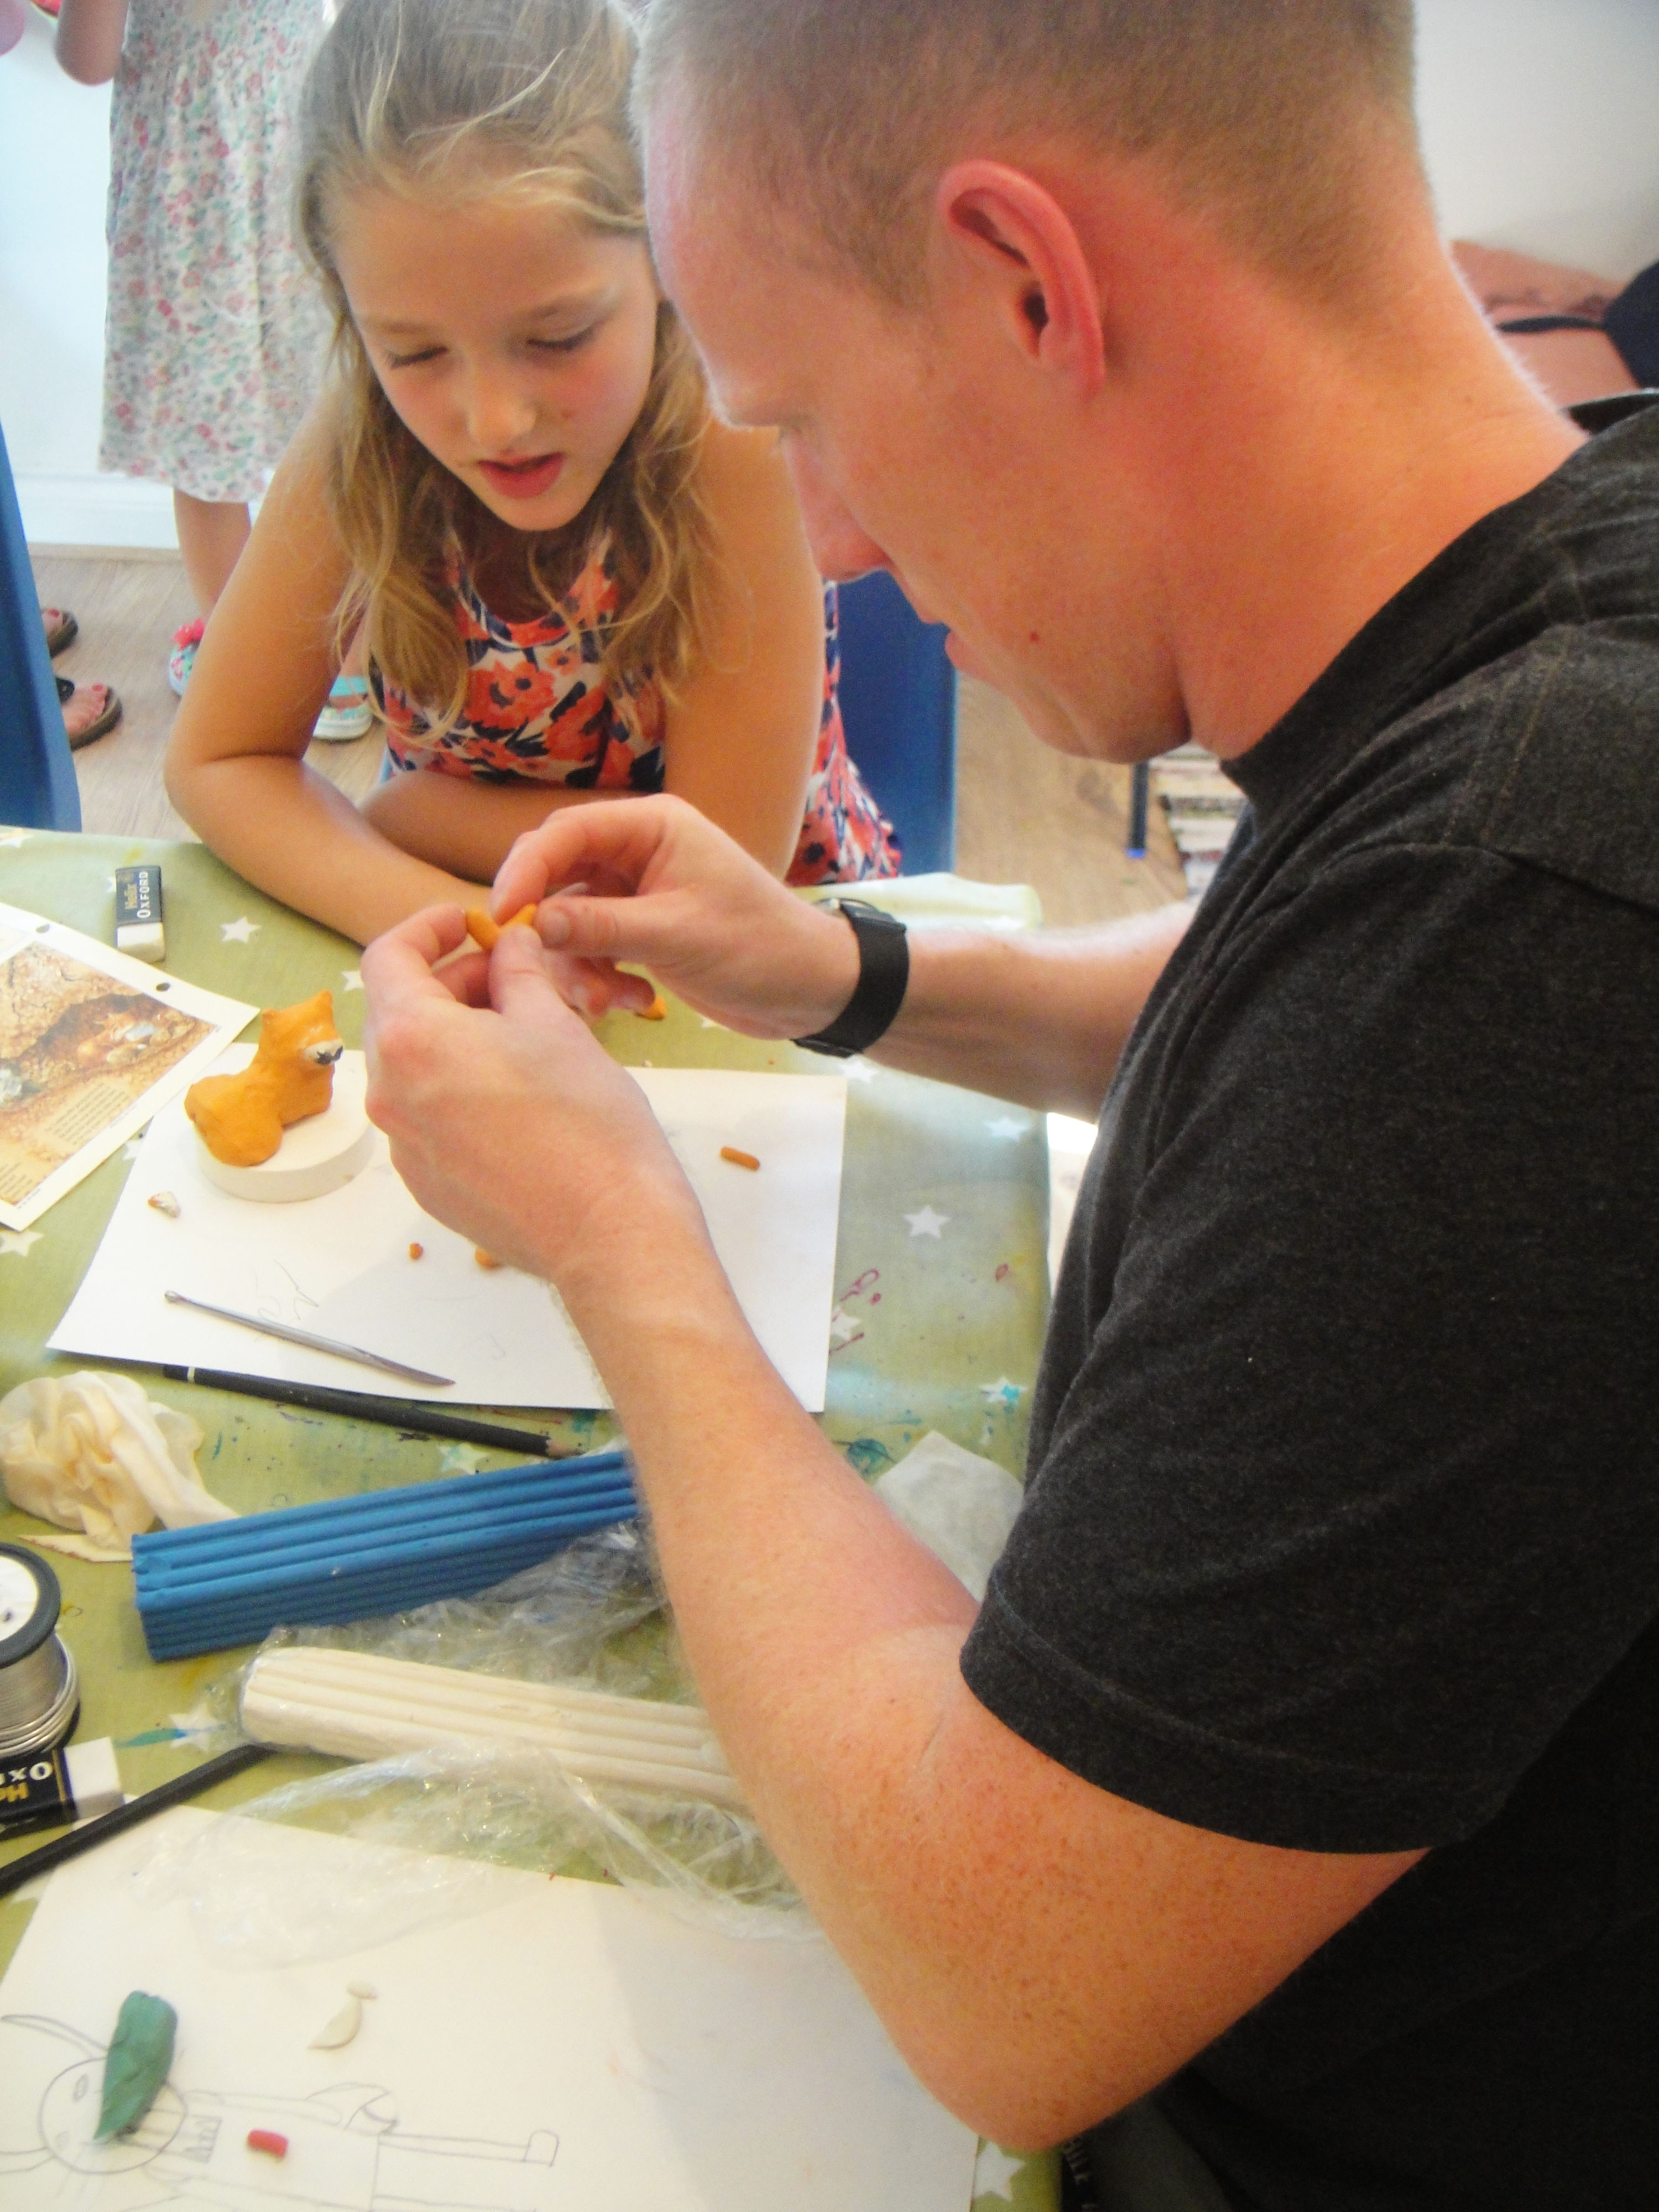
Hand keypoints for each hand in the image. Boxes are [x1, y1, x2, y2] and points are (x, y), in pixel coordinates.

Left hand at [361, 904, 709, 1293]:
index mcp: (412, 1038)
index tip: (466, 921)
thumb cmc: (589, 1125)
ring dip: (457, 1035)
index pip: (388, 957)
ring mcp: (404, 1145)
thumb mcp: (555, 1023)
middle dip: (452, 983)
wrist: (610, 1232)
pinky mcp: (426, 1183)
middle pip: (399, 1011)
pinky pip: (428, 1116)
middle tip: (513, 975)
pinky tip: (517, 1094)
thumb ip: (520, 971)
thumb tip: (510, 943)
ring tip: (524, 1034)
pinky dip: (458, 1087)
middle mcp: (390, 1092)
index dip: (427, 928)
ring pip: (414, 1066)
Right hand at [489, 796, 859, 1037]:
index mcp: (651, 826)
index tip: (500, 916)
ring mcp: (637, 892)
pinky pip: (592, 947)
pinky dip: (599, 977)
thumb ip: (601, 927)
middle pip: (557, 874)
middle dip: (548, 925)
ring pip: (570, 919)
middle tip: (532, 967)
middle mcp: (638, 850)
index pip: (565, 833)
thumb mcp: (676, 935)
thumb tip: (532, 924)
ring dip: (577, 964)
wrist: (810, 989)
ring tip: (605, 1001)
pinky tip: (629, 1002)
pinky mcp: (641, 931)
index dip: (525, 870)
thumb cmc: (758, 947)